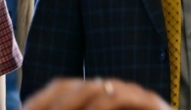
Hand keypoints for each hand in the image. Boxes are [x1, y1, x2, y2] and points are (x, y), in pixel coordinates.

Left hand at [22, 78, 170, 109]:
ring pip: (94, 90)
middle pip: (72, 85)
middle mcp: (110, 89)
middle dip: (51, 100)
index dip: (41, 98)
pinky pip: (120, 97)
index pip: (61, 87)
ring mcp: (130, 92)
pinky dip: (102, 105)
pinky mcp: (149, 101)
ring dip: (71, 103)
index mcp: (96, 95)